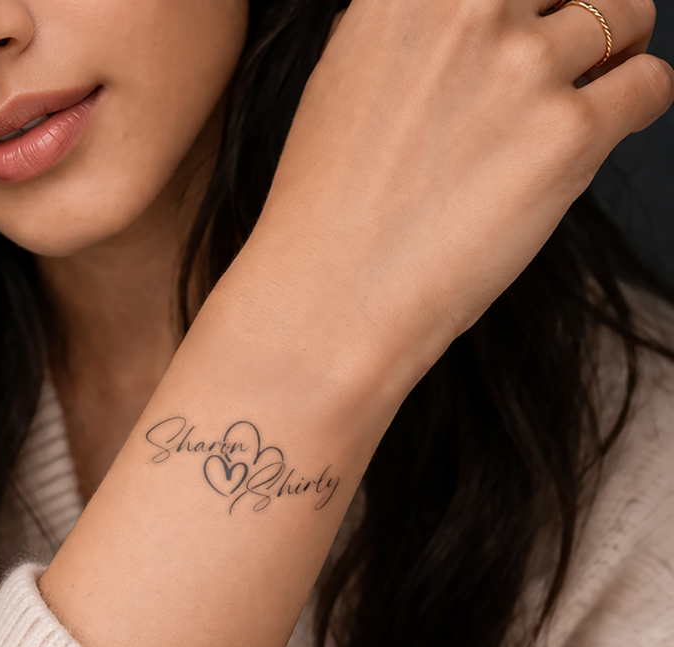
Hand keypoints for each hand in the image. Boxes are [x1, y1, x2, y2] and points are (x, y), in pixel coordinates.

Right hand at [242, 0, 671, 401]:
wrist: (334, 295)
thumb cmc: (326, 210)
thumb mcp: (339, 88)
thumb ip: (402, 38)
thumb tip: (451, 23)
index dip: (522, 0)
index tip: (528, 19)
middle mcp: (468, 7)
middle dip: (577, 12)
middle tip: (572, 55)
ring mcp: (523, 68)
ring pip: (627, 14)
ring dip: (616, 51)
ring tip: (594, 90)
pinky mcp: (570, 134)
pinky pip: (651, 84)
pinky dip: (639, 102)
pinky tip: (602, 133)